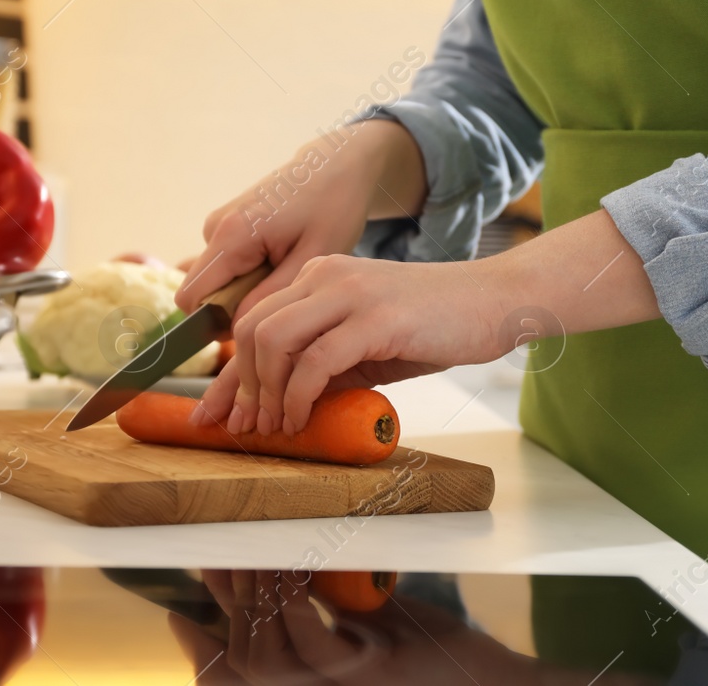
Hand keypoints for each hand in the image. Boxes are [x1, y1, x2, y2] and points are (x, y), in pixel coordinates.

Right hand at [166, 569, 551, 685]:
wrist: (490, 682)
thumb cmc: (432, 648)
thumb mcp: (369, 621)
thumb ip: (327, 601)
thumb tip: (287, 559)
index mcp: (314, 681)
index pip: (241, 669)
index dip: (201, 647)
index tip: (179, 607)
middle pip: (245, 660)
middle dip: (224, 606)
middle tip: (216, 554)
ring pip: (268, 658)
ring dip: (254, 601)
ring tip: (251, 554)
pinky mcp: (370, 674)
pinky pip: (315, 646)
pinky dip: (295, 608)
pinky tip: (290, 572)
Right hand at [175, 121, 425, 320]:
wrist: (336, 165)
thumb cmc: (331, 209)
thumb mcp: (311, 259)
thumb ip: (269, 296)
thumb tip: (236, 327)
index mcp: (232, 235)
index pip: (191, 299)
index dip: (216, 323)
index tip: (256, 325)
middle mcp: (215, 227)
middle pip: (204, 291)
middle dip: (235, 306)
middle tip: (283, 296)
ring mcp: (219, 223)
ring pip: (217, 279)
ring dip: (246, 288)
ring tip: (288, 271)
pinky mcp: (228, 223)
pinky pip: (226, 264)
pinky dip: (250, 272)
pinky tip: (281, 259)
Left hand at [194, 208, 660, 435]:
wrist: (496, 302)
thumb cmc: (435, 326)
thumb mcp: (368, 343)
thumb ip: (325, 362)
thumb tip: (281, 405)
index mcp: (319, 276)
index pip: (252, 322)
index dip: (228, 375)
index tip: (212, 416)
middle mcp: (325, 275)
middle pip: (251, 330)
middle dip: (240, 388)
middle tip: (247, 431)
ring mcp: (348, 292)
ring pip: (274, 340)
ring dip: (265, 394)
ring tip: (275, 429)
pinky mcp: (374, 317)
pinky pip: (315, 360)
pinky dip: (298, 396)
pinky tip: (301, 419)